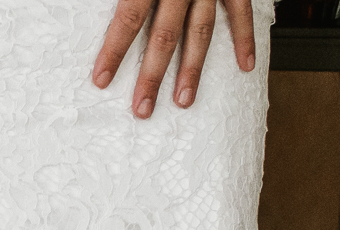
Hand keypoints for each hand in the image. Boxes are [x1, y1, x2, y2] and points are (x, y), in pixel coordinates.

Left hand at [92, 0, 255, 118]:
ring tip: (183, 101)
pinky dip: (244, 38)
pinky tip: (245, 66)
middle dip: (152, 76)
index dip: (114, 51)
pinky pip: (240, 11)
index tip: (101, 81)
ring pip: (200, 31)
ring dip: (192, 70)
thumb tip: (94, 10)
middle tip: (142, 109)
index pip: (129, 19)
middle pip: (164, 36)